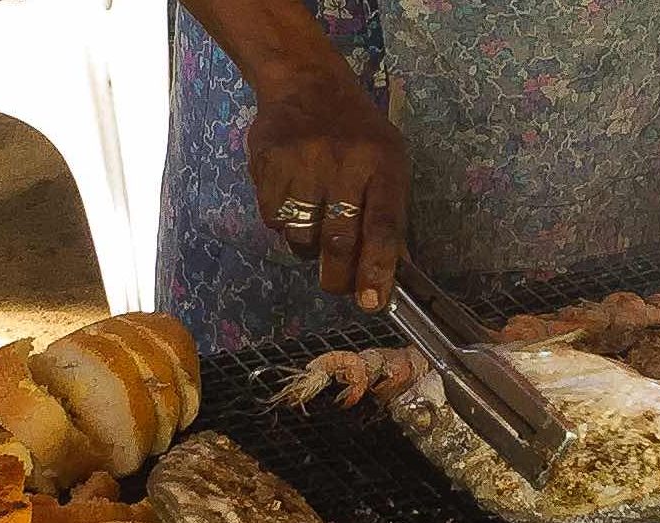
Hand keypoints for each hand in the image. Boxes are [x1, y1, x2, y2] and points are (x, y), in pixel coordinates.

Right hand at [246, 71, 409, 312]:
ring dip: (308, 248)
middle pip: (339, 241)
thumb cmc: (357, 132)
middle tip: (338, 286)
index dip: (377, 270)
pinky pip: (273, 220)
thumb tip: (391, 273)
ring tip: (315, 224)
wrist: (307, 83)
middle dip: (338, 277)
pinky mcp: (268, 164)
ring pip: (302, 237)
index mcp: (382, 164)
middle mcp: (344, 163)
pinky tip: (292, 201)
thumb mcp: (388, 162)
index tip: (370, 302)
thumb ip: (390, 214)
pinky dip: (283, 225)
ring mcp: (303, 162)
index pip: (382, 228)